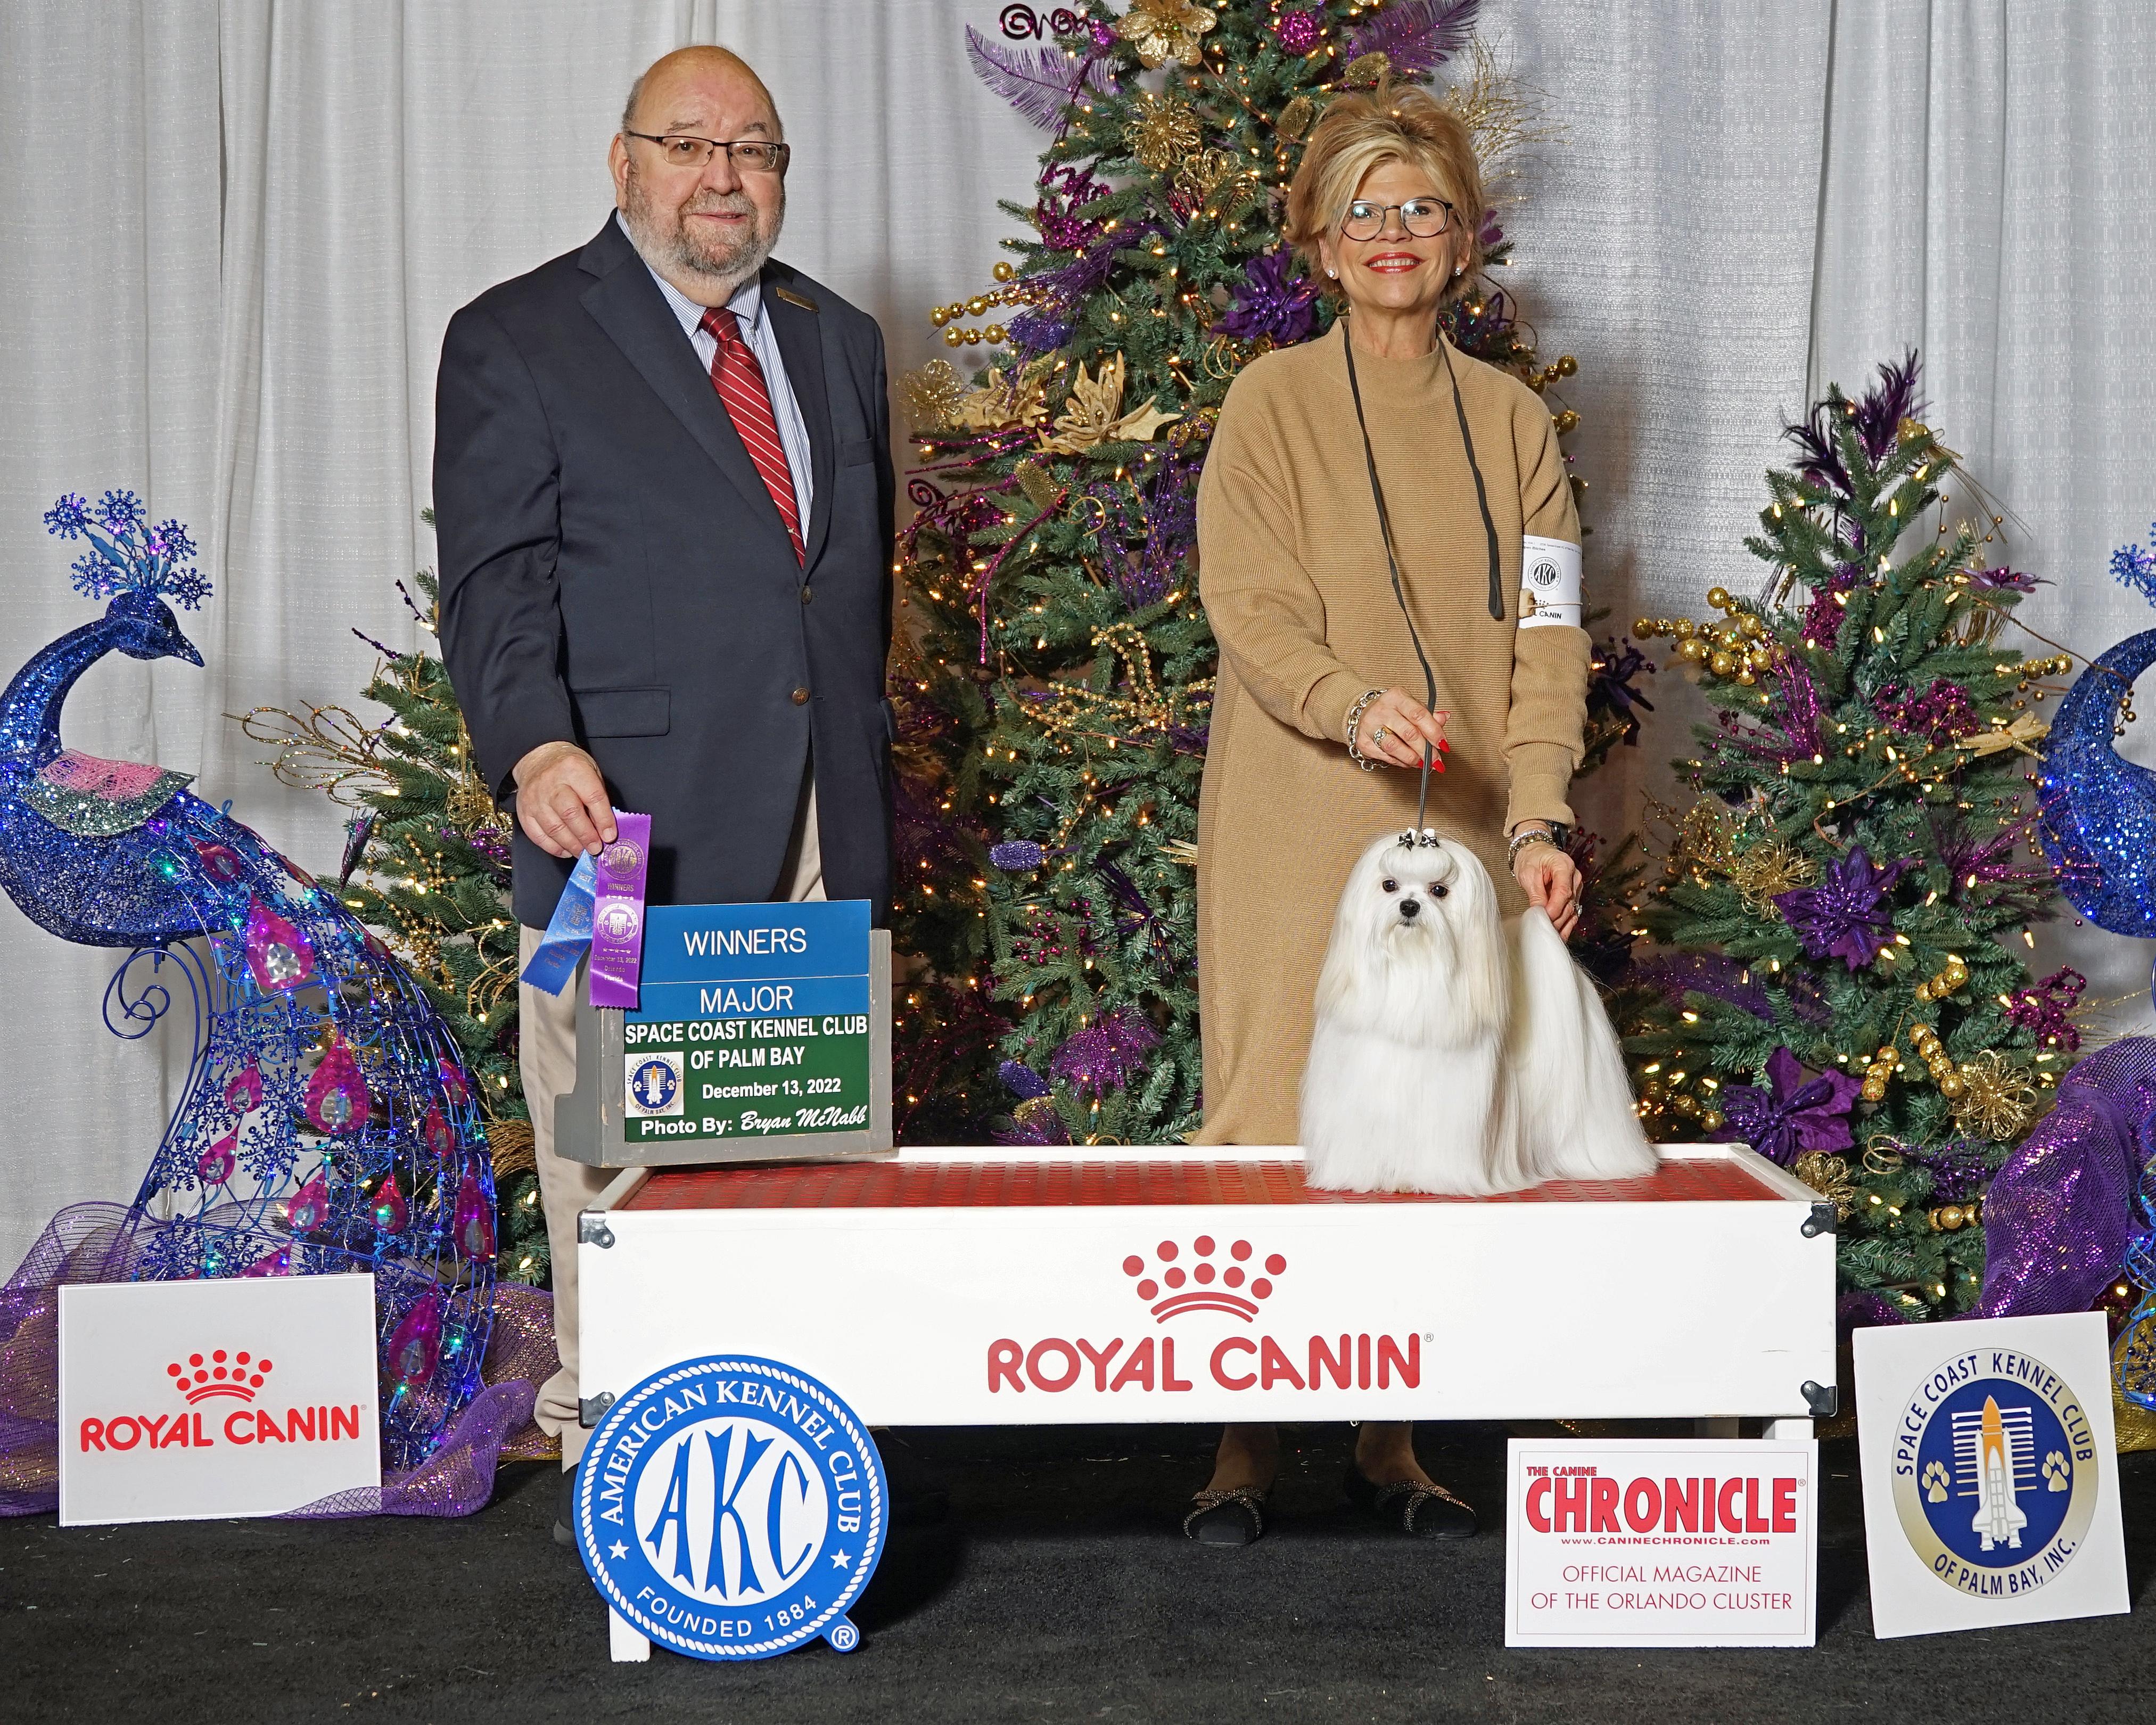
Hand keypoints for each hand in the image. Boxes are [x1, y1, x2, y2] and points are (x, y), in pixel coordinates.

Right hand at [511, 741, 616, 858]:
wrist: (537, 759)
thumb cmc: (569, 767)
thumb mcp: (590, 771)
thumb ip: (598, 797)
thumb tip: (605, 829)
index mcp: (573, 769)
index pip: (592, 797)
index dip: (603, 819)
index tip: (610, 836)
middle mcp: (551, 783)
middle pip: (570, 814)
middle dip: (586, 836)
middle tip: (596, 848)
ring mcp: (535, 798)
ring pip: (554, 828)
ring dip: (571, 844)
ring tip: (583, 852)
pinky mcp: (524, 811)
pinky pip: (538, 835)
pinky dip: (553, 847)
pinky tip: (566, 850)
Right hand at [1356, 689, 1448, 771]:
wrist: (1364, 714)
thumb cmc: (1392, 711)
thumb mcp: (1411, 707)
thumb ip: (1428, 715)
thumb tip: (1444, 718)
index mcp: (1397, 697)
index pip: (1419, 715)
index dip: (1434, 732)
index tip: (1443, 745)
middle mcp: (1382, 710)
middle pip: (1409, 733)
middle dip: (1425, 750)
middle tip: (1435, 760)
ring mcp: (1370, 726)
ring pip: (1395, 747)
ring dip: (1412, 758)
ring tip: (1421, 762)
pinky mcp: (1363, 742)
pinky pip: (1386, 757)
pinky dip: (1400, 762)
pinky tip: (1408, 761)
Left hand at [1511, 829, 1581, 940]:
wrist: (1535, 851)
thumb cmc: (1531, 858)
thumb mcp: (1528, 874)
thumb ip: (1536, 894)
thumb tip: (1539, 912)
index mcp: (1564, 866)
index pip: (1563, 891)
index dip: (1554, 907)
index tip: (1544, 918)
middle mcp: (1574, 877)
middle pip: (1569, 903)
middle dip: (1556, 918)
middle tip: (1544, 930)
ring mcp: (1576, 886)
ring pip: (1572, 909)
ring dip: (1561, 924)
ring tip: (1551, 936)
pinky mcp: (1573, 895)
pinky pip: (1572, 911)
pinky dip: (1566, 923)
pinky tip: (1559, 935)